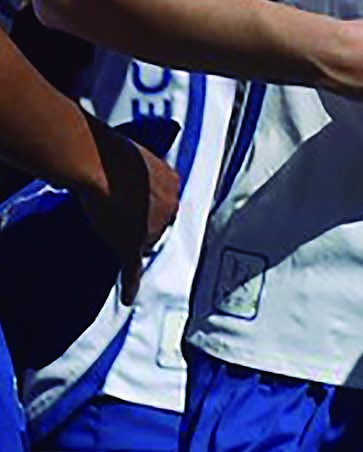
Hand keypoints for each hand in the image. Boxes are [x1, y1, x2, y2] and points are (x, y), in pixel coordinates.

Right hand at [77, 123, 180, 303]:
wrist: (100, 165)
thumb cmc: (114, 155)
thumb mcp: (138, 157)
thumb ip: (143, 172)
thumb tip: (133, 173)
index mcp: (173, 184)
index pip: (166, 203)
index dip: (150, 205)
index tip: (138, 203)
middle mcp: (169, 207)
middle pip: (159, 225)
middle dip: (143, 223)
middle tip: (122, 211)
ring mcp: (151, 229)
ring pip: (145, 242)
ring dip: (131, 238)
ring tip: (112, 221)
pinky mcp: (131, 244)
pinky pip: (132, 267)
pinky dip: (131, 283)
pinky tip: (129, 296)